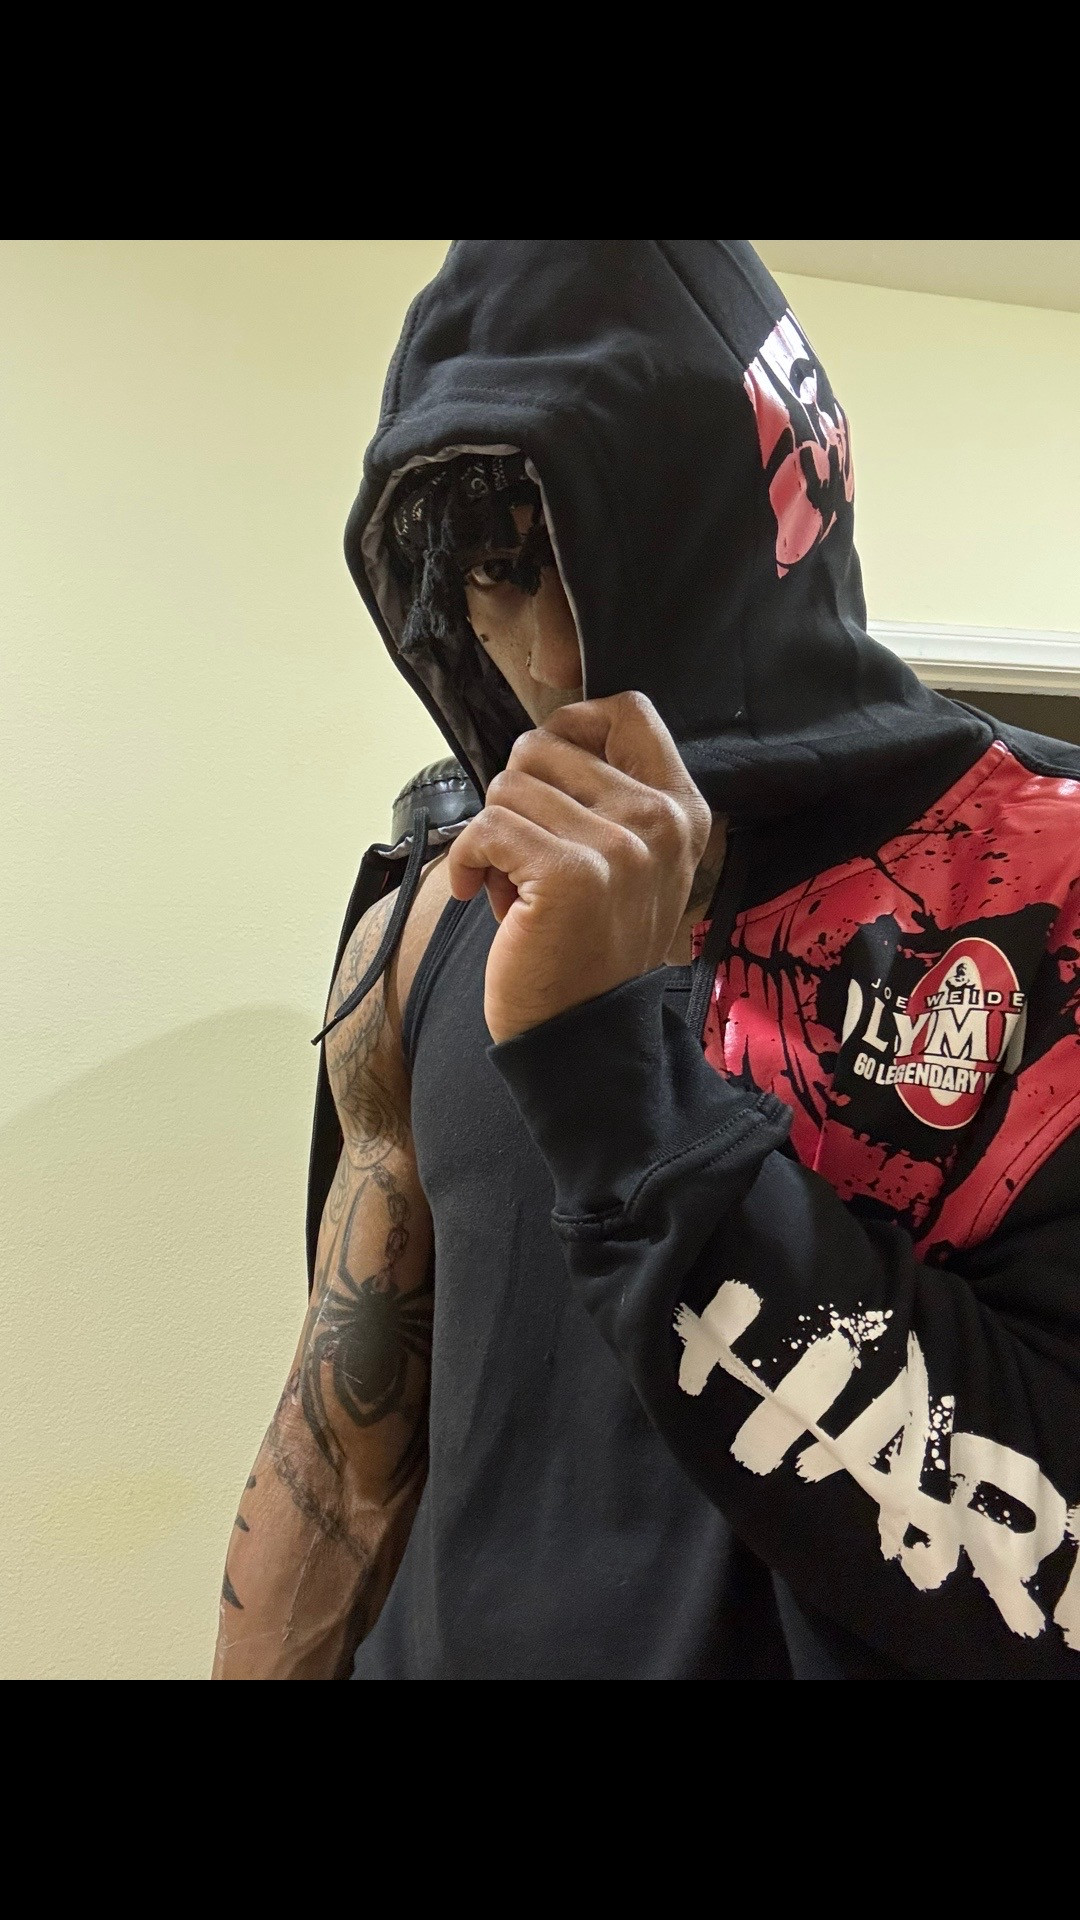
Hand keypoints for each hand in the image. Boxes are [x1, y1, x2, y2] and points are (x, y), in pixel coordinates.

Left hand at [447, 691, 714, 1044]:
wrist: (585, 1034)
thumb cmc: (589, 946)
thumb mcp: (629, 862)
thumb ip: (608, 795)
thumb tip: (544, 737)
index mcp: (682, 809)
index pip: (627, 710)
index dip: (570, 726)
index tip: (546, 775)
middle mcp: (659, 821)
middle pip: (545, 746)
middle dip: (517, 798)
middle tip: (529, 857)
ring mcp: (620, 847)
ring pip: (508, 787)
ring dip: (495, 837)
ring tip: (518, 888)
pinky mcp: (571, 874)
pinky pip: (487, 827)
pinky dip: (469, 860)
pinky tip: (484, 895)